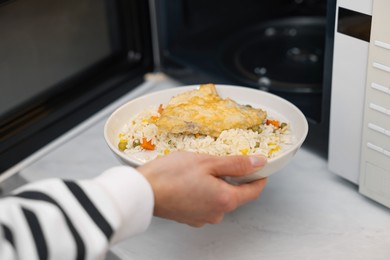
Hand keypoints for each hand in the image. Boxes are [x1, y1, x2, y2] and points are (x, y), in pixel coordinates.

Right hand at [137, 151, 266, 226]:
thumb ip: (236, 164)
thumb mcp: (207, 162)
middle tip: (220, 160)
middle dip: (233, 178)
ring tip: (201, 169)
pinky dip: (204, 192)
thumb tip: (258, 162)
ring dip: (216, 184)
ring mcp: (202, 217)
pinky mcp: (190, 217)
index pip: (254, 191)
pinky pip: (205, 203)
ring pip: (219, 198)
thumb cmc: (170, 176)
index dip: (259, 176)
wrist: (142, 191)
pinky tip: (191, 180)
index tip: (259, 166)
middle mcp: (216, 213)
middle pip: (235, 194)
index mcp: (225, 199)